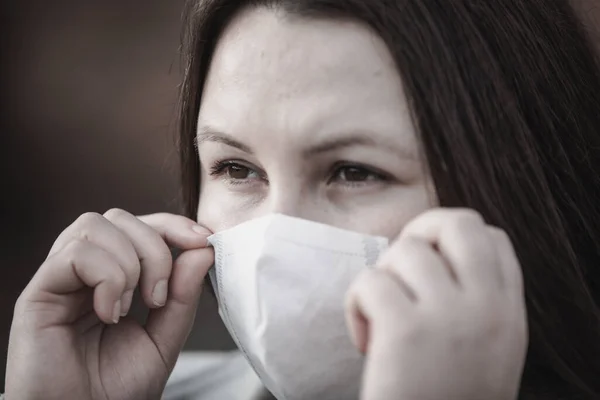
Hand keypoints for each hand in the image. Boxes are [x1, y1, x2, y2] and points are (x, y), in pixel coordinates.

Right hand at [5, 210, 212, 399]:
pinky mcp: (38, 293)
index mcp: (113, 276)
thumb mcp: (164, 339)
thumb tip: (202, 249)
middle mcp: (84, 271)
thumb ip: (183, 296)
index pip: (141, 225)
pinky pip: (75, 254)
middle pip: (120, 218)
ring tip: (131, 307)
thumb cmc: (116, 388)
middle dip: (154, 248)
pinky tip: (110, 312)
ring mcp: (60, 279)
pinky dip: (106, 278)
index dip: (173, 225)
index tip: (203, 242)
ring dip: (129, 263)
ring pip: (95, 225)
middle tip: (159, 297)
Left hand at [345, 208, 527, 399]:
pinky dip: (356, 305)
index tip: (430, 269)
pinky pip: (370, 281)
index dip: (454, 241)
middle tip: (401, 269)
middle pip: (457, 222)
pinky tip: (365, 341)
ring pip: (404, 250)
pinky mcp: (407, 331)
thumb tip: (428, 254)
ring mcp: (450, 317)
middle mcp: (488, 308)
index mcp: (508, 314)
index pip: (492, 237)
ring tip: (381, 320)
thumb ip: (472, 303)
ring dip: (381, 280)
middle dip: (420, 231)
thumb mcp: (485, 351)